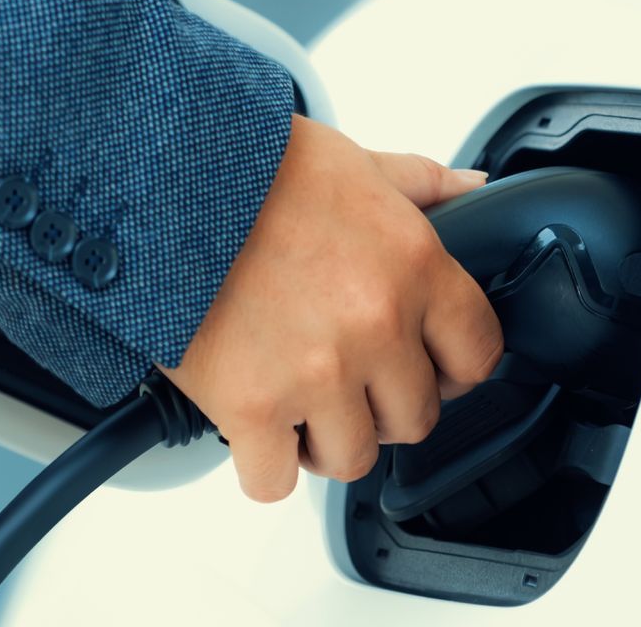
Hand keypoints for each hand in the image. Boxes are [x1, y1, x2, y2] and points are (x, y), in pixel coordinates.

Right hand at [159, 115, 503, 501]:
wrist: (162, 180)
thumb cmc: (250, 166)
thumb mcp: (352, 159)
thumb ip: (419, 183)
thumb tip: (470, 190)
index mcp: (412, 264)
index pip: (477, 353)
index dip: (451, 365)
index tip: (425, 364)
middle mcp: (376, 324)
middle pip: (416, 417)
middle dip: (383, 404)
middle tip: (348, 379)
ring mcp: (317, 372)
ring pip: (354, 457)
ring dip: (328, 440)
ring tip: (301, 405)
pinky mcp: (252, 406)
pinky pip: (275, 482)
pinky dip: (265, 466)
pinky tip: (256, 429)